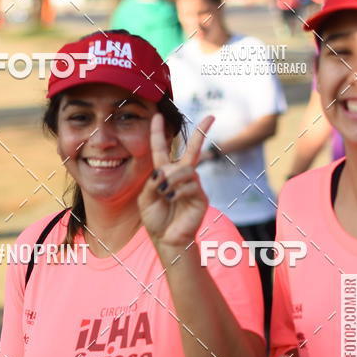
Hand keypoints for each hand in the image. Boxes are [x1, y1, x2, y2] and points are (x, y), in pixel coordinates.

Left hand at [138, 113, 213, 249]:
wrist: (167, 240)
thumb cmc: (156, 220)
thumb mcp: (145, 199)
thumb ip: (151, 182)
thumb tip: (165, 171)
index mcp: (165, 175)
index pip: (161, 150)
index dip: (158, 134)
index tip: (157, 116)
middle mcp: (182, 177)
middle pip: (192, 150)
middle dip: (202, 132)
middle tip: (211, 116)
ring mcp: (193, 186)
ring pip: (185, 169)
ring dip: (171, 179)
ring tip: (164, 193)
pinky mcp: (201, 197)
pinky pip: (190, 185)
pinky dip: (177, 191)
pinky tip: (172, 199)